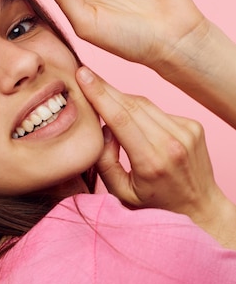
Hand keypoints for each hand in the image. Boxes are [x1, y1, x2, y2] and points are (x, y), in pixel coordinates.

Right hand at [76, 66, 235, 247]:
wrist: (200, 208)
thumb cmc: (156, 205)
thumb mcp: (122, 193)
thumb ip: (105, 162)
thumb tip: (103, 129)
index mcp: (152, 162)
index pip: (121, 118)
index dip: (99, 94)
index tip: (82, 75)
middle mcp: (172, 143)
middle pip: (131, 105)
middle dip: (106, 89)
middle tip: (85, 75)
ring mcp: (186, 132)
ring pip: (145, 104)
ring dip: (122, 99)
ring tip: (103, 97)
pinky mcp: (193, 126)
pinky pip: (158, 111)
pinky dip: (142, 113)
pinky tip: (135, 124)